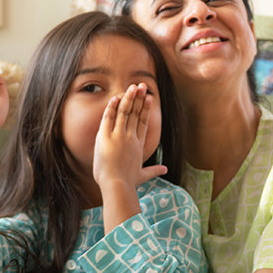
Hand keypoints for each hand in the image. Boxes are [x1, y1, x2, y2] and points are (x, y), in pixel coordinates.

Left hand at [93, 84, 166, 206]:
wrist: (118, 186)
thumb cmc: (128, 183)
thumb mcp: (143, 175)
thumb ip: (154, 171)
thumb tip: (166, 170)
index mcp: (139, 145)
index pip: (143, 122)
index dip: (145, 109)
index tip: (148, 98)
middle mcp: (131, 138)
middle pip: (135, 114)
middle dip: (139, 98)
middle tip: (142, 86)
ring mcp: (119, 136)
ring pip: (124, 112)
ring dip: (128, 98)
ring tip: (133, 86)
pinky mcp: (106, 137)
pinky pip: (109, 117)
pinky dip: (112, 107)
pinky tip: (116, 97)